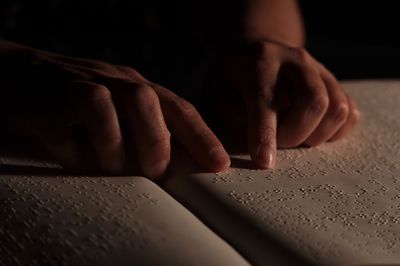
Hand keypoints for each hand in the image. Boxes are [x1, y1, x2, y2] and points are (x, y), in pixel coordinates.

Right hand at [0, 43, 229, 178]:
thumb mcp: (117, 114)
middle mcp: (113, 80)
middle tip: (154, 172)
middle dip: (156, 144)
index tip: (221, 164)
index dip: (202, 135)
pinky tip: (70, 153)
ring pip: (106, 107)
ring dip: (113, 147)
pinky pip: (64, 121)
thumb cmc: (76, 102)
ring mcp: (79, 82)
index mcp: (137, 86)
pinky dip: (72, 145)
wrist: (19, 74)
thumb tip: (171, 167)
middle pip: (146, 101)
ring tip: (110, 167)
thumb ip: (142, 133)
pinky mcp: (46, 95)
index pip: (177, 107)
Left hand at [205, 40, 359, 168]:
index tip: (265, 163)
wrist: (257, 53)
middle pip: (314, 102)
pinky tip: (312, 130)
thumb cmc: (232, 79)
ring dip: (316, 135)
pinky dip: (334, 131)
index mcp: (259, 62)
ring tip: (294, 134)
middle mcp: (295, 61)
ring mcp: (319, 69)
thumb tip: (258, 146)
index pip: (266, 102)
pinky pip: (350, 112)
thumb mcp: (216, 92)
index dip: (266, 135)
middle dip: (296, 135)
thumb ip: (232, 117)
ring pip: (338, 109)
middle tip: (280, 142)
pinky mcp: (333, 82)